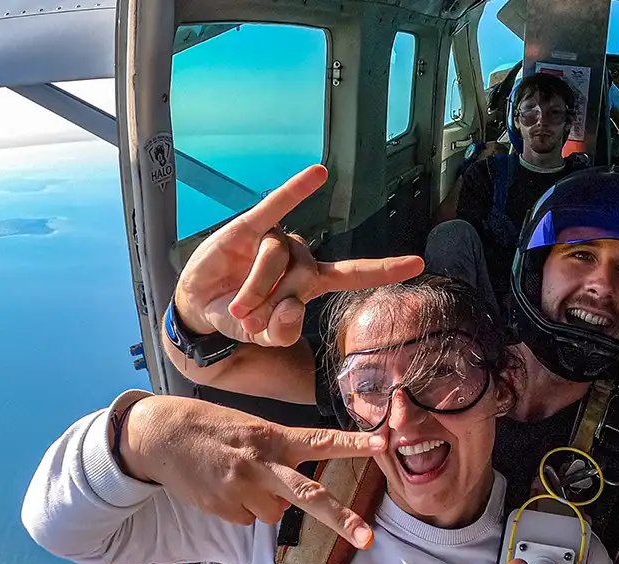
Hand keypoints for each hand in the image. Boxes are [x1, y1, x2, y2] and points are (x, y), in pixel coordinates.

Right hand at [121, 396, 386, 547]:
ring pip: (274, 514)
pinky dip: (241, 509)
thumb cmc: (214, 429)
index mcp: (273, 437)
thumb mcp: (252, 429)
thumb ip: (280, 455)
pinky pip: (247, 520)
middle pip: (308, 495)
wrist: (161, 436)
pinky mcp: (222, 508)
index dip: (354, 442)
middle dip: (341, 519)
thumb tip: (292, 497)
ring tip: (240, 479)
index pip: (321, 440)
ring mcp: (241, 489)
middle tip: (367, 538)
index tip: (384, 443)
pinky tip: (223, 488)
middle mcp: (261, 464)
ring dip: (265, 503)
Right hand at [173, 165, 423, 346]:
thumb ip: (279, 332)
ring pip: (276, 260)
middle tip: (249, 320)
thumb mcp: (261, 334)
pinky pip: (274, 206)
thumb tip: (290, 308)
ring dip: (255, 289)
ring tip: (237, 307)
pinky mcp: (250, 227)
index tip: (418, 263)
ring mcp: (275, 240)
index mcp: (310, 281)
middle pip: (300, 278)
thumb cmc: (238, 316)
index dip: (384, 270)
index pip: (353, 275)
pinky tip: (319, 173)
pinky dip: (295, 191)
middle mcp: (299, 256)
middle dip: (272, 305)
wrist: (199, 305)